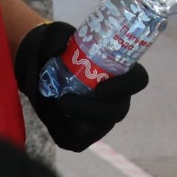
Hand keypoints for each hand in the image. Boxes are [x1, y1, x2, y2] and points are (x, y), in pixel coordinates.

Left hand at [17, 20, 149, 151]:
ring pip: (97, 128)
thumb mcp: (55, 36)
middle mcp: (117, 98)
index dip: (126, 86)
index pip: (138, 80)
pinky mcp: (83, 136)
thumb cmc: (59, 50)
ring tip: (55, 104)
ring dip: (74, 119)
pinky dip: (62, 129)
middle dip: (93, 110)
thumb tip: (57, 49)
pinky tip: (52, 114)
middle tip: (64, 102)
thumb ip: (56, 36)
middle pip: (118, 111)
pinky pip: (77, 140)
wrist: (38, 70)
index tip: (101, 89)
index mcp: (121, 73)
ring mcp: (102, 119)